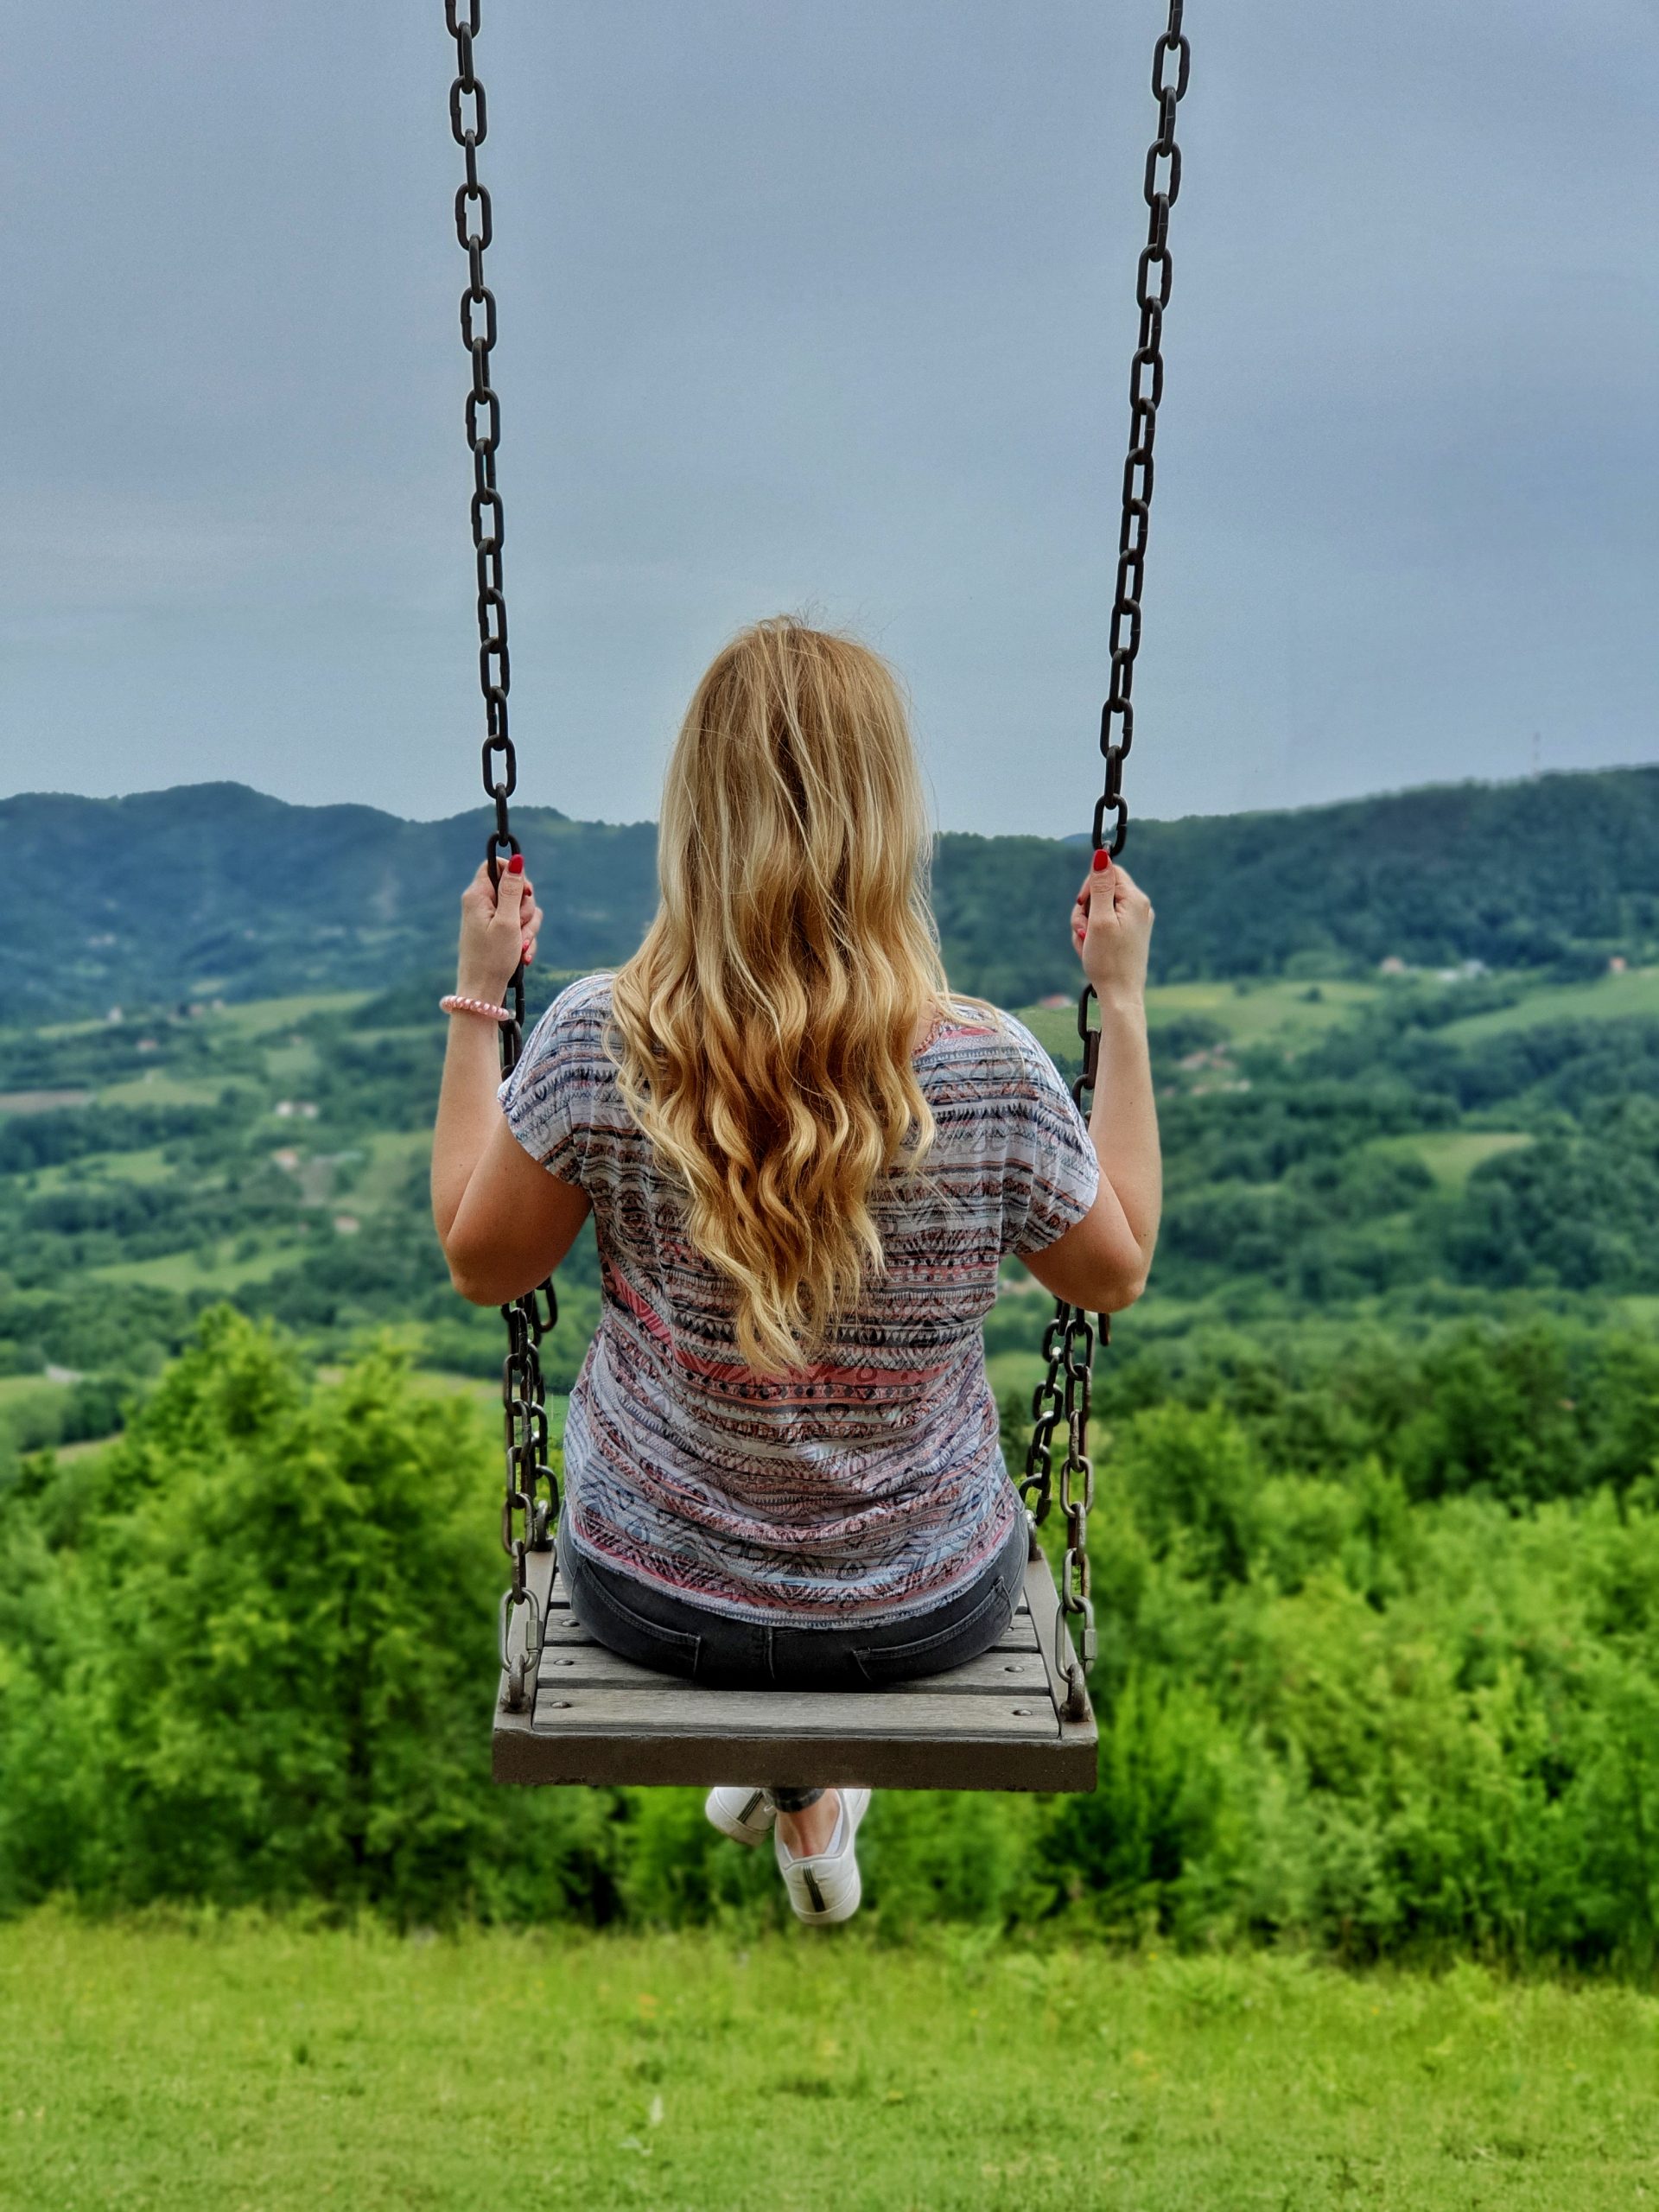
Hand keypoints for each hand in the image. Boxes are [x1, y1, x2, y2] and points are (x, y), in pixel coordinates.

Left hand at [456, 856, 543, 1001]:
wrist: (482, 992)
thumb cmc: (492, 958)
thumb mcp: (507, 922)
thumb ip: (513, 890)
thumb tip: (517, 860)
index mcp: (478, 896)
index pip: (495, 865)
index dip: (515, 874)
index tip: (526, 891)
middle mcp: (482, 904)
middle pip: (514, 888)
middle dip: (525, 909)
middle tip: (520, 928)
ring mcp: (491, 919)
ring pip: (521, 909)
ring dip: (528, 928)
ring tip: (521, 948)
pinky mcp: (498, 933)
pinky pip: (520, 927)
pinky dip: (525, 939)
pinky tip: (522, 956)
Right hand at [1070, 854, 1152, 1007]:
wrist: (1120, 995)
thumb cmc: (1108, 961)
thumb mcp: (1099, 920)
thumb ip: (1100, 886)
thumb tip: (1101, 855)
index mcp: (1135, 899)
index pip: (1108, 872)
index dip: (1090, 886)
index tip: (1083, 906)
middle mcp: (1139, 907)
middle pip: (1102, 891)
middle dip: (1085, 910)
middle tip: (1083, 932)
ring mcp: (1135, 922)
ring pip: (1099, 910)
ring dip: (1085, 926)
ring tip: (1087, 945)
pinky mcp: (1129, 935)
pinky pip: (1104, 925)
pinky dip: (1093, 936)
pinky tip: (1092, 951)